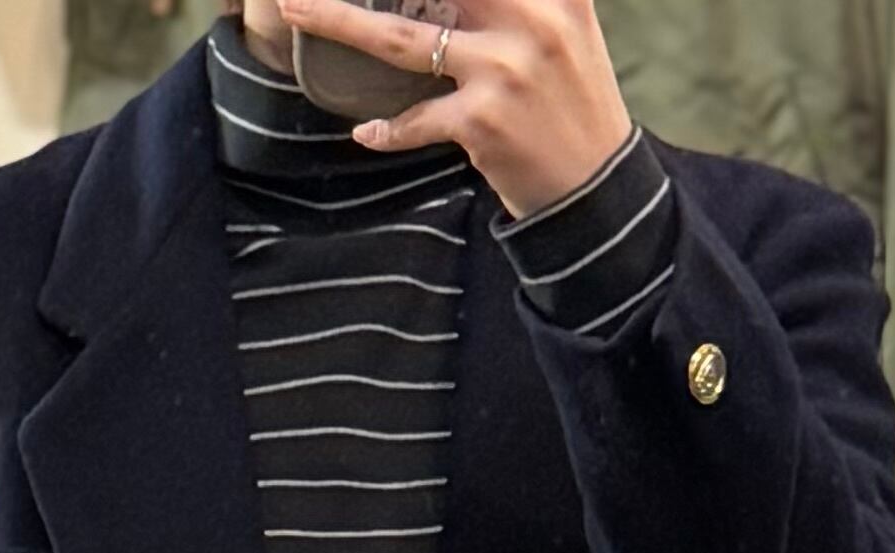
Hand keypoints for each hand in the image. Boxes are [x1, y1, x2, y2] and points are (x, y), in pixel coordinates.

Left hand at [275, 0, 633, 221]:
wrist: (599, 191)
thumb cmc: (575, 107)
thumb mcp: (567, 31)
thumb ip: (522, 1)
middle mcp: (531, 21)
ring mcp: (504, 72)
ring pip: (400, 39)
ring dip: (339, 20)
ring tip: (295, 6)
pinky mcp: (483, 124)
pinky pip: (415, 121)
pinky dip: (387, 130)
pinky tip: (366, 132)